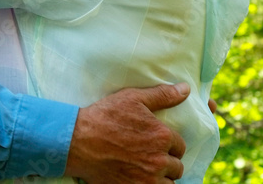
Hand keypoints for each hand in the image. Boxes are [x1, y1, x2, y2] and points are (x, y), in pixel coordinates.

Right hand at [64, 83, 188, 182]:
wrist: (77, 141)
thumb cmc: (104, 117)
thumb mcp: (132, 99)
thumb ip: (162, 95)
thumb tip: (185, 89)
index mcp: (162, 136)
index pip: (180, 146)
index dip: (168, 144)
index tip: (156, 142)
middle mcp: (159, 160)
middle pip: (176, 167)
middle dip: (166, 161)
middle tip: (150, 155)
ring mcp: (147, 179)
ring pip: (169, 183)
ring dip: (161, 177)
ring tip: (146, 168)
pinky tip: (139, 178)